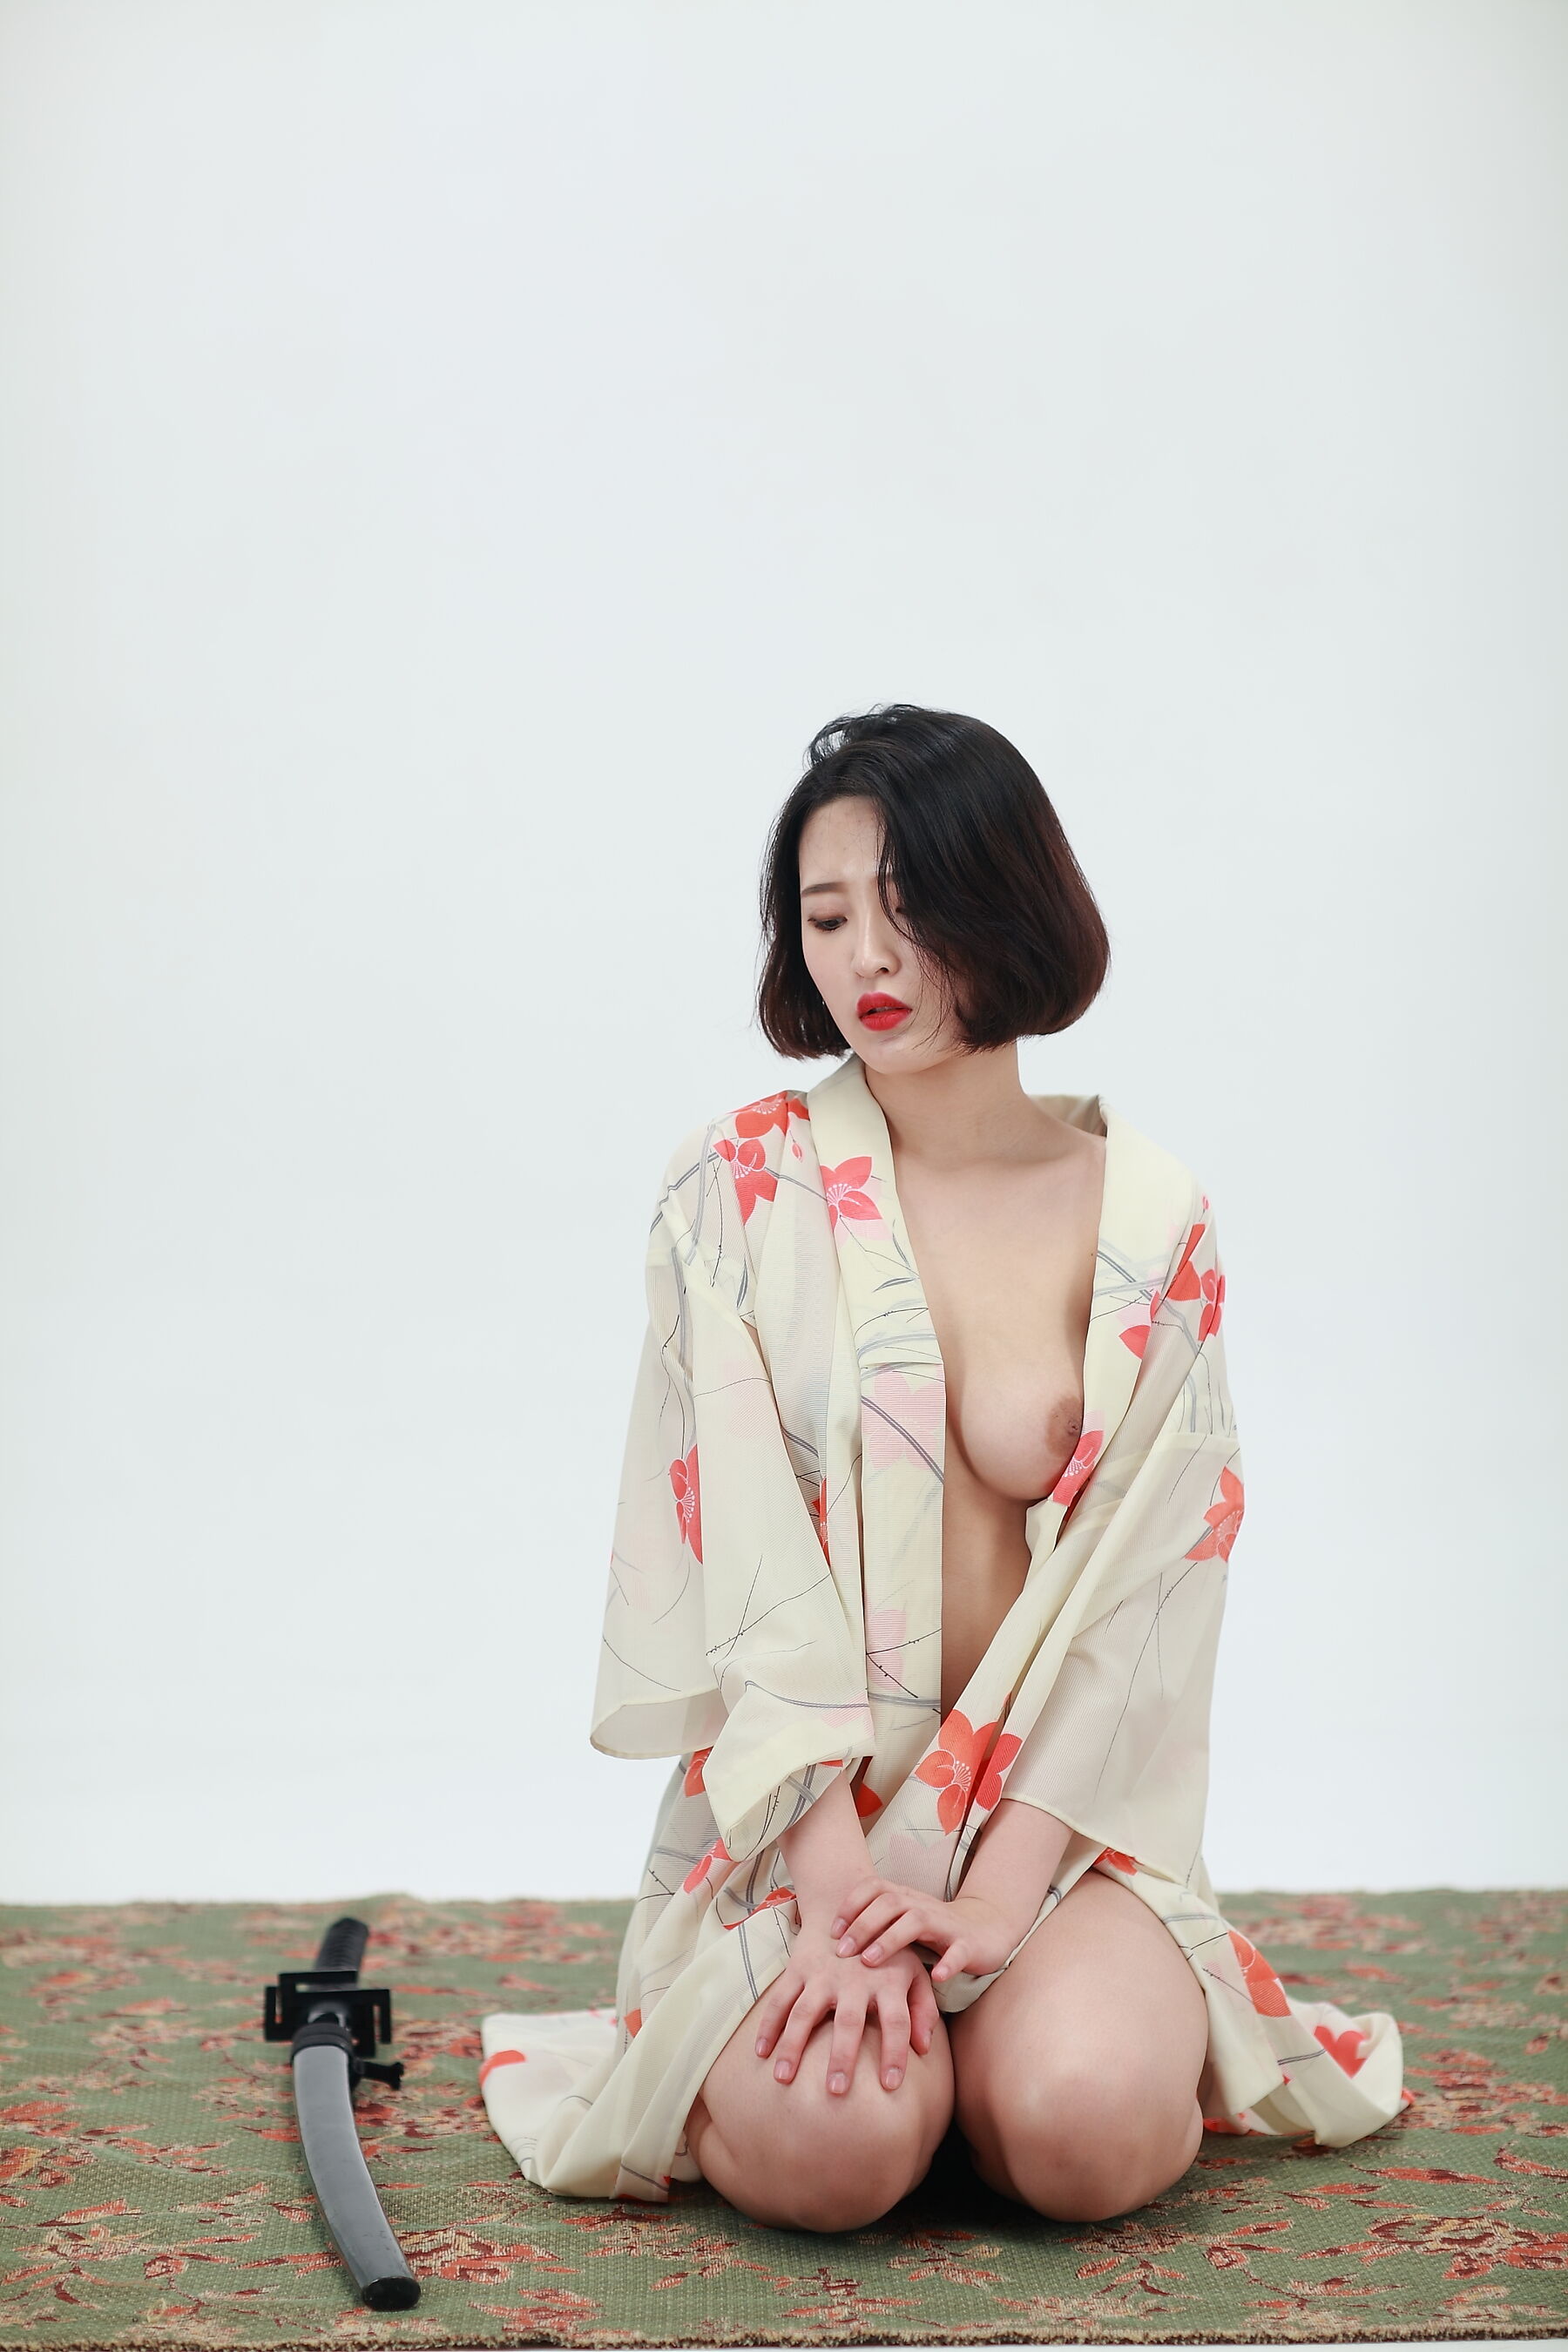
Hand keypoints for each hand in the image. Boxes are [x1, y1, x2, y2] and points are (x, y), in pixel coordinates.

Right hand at [751, 1922, 939, 2096]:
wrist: (846, 1902)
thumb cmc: (887, 1950)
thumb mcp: (913, 1971)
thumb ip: (923, 2008)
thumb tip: (924, 2049)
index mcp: (887, 1981)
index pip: (897, 2021)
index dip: (895, 2053)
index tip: (890, 2085)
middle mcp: (855, 1979)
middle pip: (849, 2022)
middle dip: (842, 2056)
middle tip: (836, 2090)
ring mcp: (823, 1973)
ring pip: (805, 2013)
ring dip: (793, 2046)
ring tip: (783, 2078)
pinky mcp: (798, 1968)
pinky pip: (779, 1999)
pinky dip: (768, 2025)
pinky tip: (760, 2052)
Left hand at [829, 1875, 1019, 1984]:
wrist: (987, 1928)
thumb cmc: (935, 1929)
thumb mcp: (902, 1923)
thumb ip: (875, 1925)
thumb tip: (830, 1941)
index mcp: (905, 1898)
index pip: (874, 1887)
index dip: (851, 1904)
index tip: (832, 1931)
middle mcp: (922, 1905)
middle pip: (889, 1902)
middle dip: (862, 1924)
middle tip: (841, 1951)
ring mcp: (946, 1923)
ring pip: (916, 1921)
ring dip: (890, 1939)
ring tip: (868, 1962)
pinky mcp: (968, 1944)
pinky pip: (958, 1951)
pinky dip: (948, 1962)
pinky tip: (935, 1976)